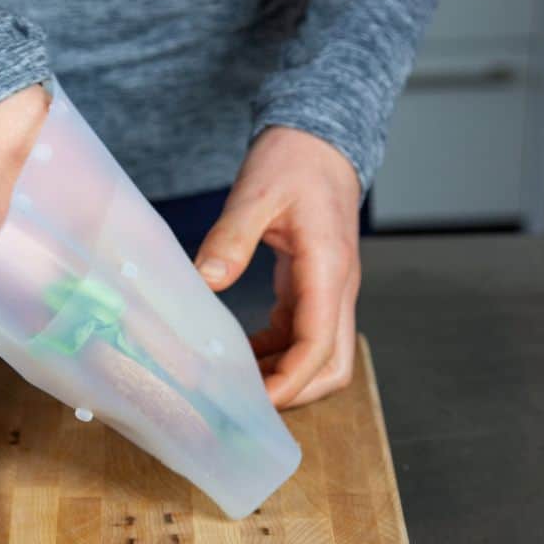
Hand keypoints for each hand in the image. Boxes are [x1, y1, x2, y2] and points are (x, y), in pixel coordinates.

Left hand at [194, 127, 361, 408]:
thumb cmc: (293, 160)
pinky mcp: (313, 287)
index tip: (253, 402)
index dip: (290, 382)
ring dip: (284, 376)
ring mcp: (328, 290)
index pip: (320, 346)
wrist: (318, 140)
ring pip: (320, 356)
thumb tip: (206, 280)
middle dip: (294, 393)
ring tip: (233, 383)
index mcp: (329, 270)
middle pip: (333, 366)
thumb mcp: (256, 193)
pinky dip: (275, 354)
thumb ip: (231, 238)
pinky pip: (302, 336)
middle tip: (242, 402)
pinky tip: (239, 355)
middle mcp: (338, 288)